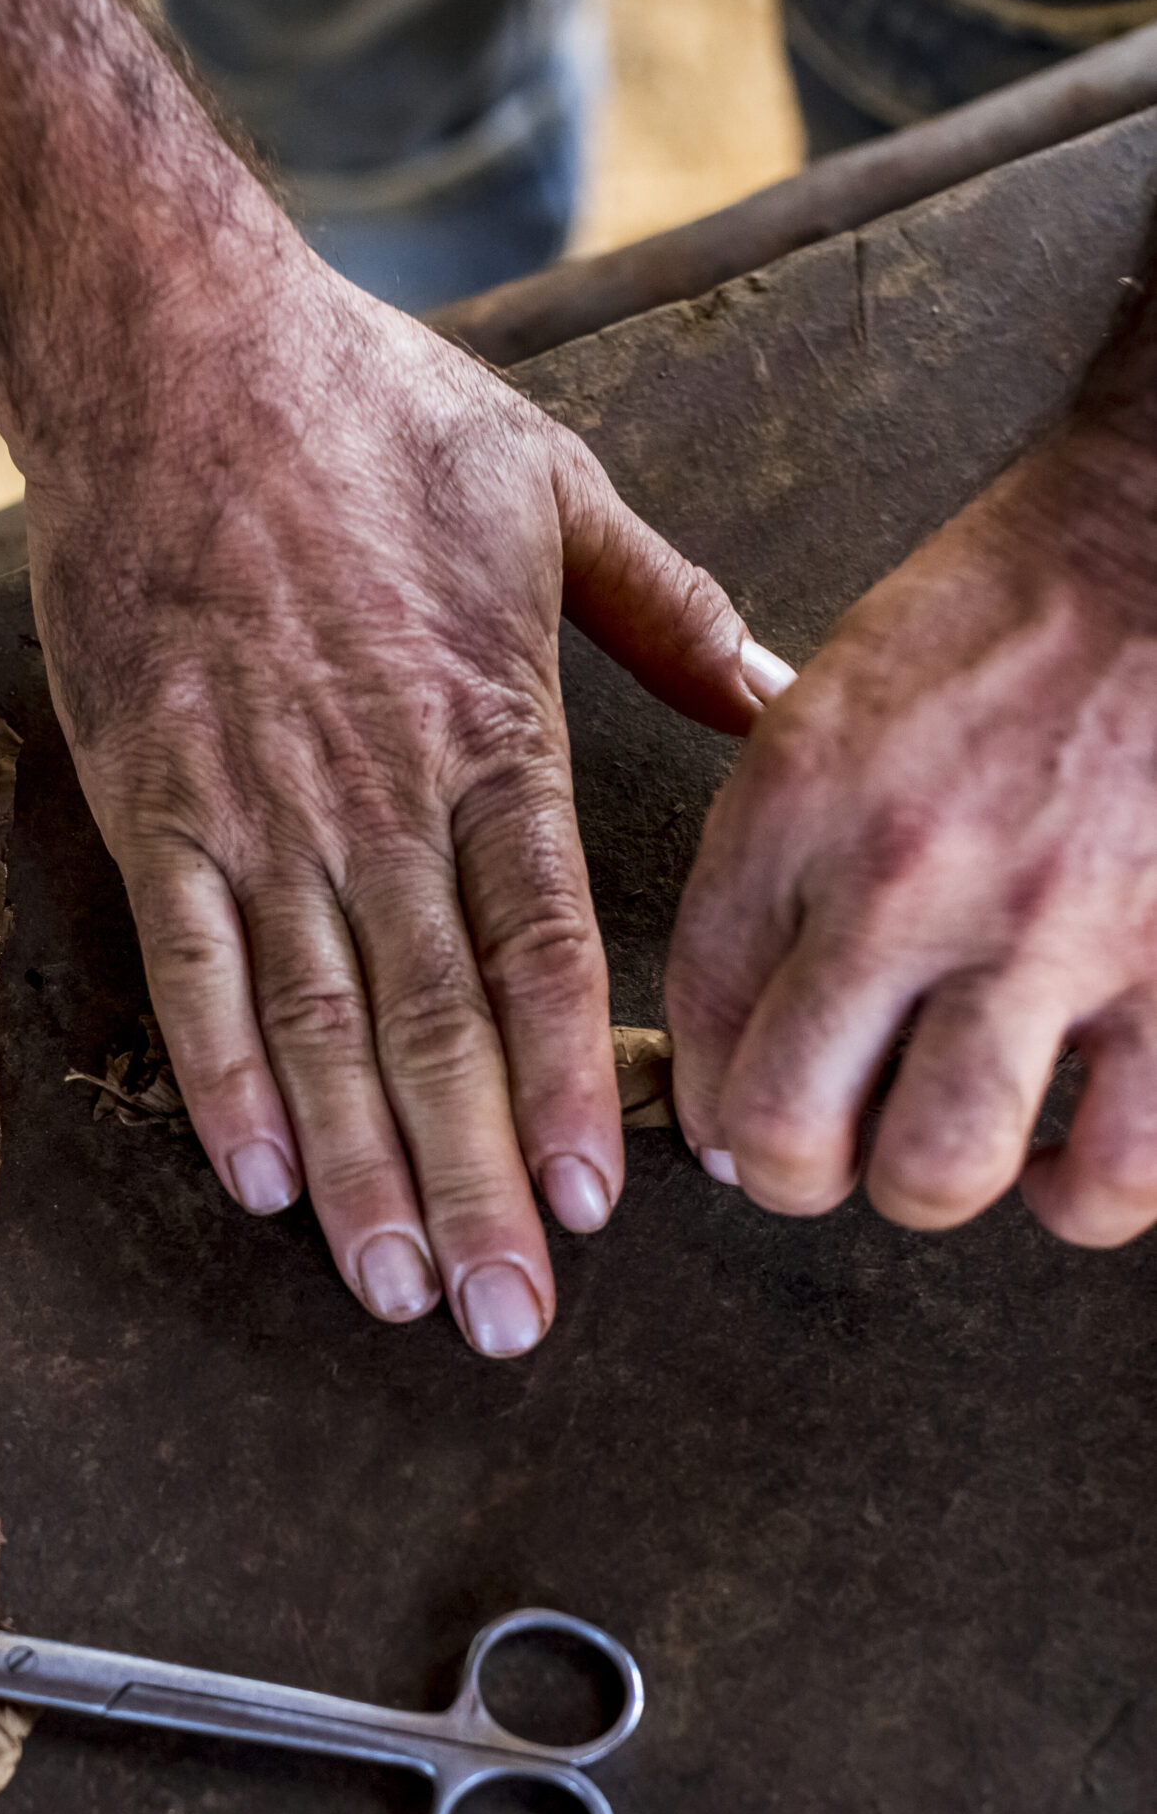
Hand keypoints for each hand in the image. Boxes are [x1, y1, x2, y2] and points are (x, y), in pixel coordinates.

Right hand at [26, 243, 778, 1353]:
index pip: (544, 951)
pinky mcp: (154, 802)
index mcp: (487, 734)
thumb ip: (664, 611)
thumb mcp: (553, 488)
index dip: (572, 1088)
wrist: (171, 349)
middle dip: (476, 1183)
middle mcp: (377, 797)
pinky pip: (192, 969)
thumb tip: (767, 689)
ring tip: (396, 1285)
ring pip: (319, 1026)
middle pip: (438, 1028)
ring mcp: (257, 808)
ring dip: (360, 1170)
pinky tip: (259, 1180)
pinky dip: (223, 1081)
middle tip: (504, 1315)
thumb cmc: (368, 412)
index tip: (597, 1203)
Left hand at [668, 420, 1156, 1247]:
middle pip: (791, 1137)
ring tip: (963, 1142)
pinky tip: (1078, 1149)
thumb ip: (766, 870)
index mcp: (795, 814)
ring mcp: (1048, 932)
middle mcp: (904, 884)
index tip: (752, 1113)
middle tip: (842, 1148)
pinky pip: (1119, 1168)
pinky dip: (1089, 1190)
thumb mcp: (822, 714)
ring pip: (939, 1174)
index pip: (699, 1029)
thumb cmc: (1002, 623)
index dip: (715, 1105)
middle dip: (801, 1174)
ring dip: (937, 1185)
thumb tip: (735, 1049)